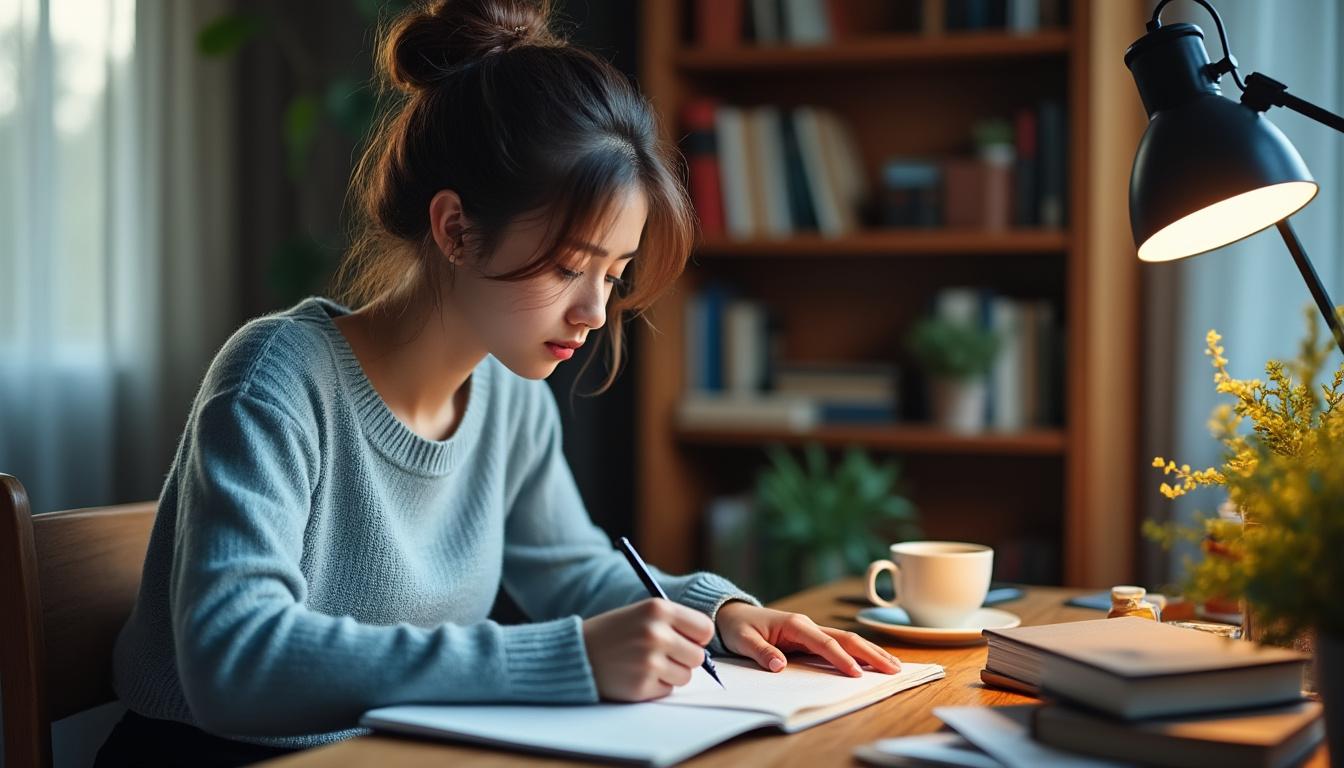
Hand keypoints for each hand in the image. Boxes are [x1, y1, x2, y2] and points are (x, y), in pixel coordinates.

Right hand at [581, 598, 713, 700]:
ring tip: (644, 663)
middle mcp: (656, 633)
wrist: (577, 653)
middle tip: (660, 654)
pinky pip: (667, 690)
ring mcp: (649, 661)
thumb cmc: (614, 633)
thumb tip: (705, 645)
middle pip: (698, 656)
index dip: (697, 637)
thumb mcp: (642, 613)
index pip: (704, 629)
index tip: (686, 639)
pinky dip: (655, 686)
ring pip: (685, 676)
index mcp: (658, 609)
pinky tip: (636, 674)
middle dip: (683, 658)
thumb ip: (674, 624)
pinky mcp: (642, 685)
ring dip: (670, 674)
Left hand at [715, 602, 900, 676]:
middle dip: (871, 654)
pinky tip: (873, 662)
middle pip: (846, 639)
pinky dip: (859, 653)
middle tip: (894, 669)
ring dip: (871, 652)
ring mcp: (811, 631)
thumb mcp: (742, 640)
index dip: (842, 659)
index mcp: (795, 625)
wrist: (732, 614)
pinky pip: (839, 645)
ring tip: (894, 666)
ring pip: (847, 640)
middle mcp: (808, 625)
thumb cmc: (738, 626)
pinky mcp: (811, 638)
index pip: (824, 643)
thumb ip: (761, 652)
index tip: (857, 674)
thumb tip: (779, 665)